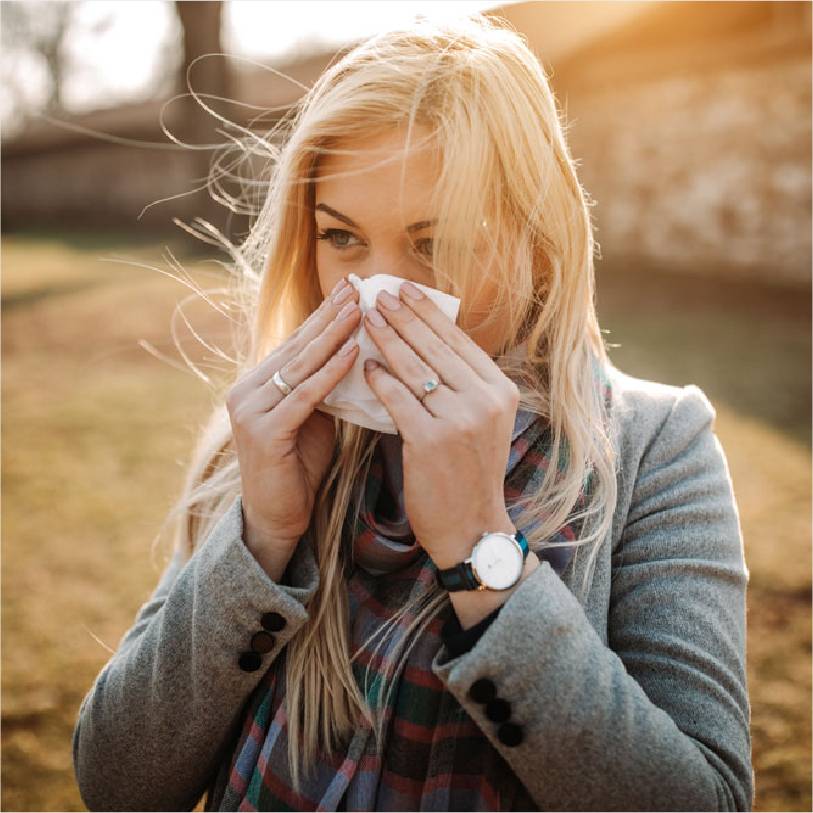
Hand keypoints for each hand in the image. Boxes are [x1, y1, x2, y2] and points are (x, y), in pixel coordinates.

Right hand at [225, 277, 361, 576]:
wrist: (277, 517)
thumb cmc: (299, 468)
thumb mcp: (313, 419)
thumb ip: (322, 388)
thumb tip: (354, 354)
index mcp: (258, 384)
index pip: (296, 342)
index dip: (323, 315)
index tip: (349, 288)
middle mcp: (247, 390)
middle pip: (297, 346)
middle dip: (330, 315)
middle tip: (357, 286)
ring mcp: (251, 410)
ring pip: (301, 365)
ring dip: (333, 335)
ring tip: (359, 309)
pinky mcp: (264, 431)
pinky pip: (305, 395)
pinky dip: (331, 373)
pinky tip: (353, 353)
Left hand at [362, 280, 518, 569]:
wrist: (471, 525)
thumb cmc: (469, 472)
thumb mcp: (482, 423)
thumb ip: (463, 385)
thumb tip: (427, 342)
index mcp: (500, 391)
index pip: (458, 342)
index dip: (428, 313)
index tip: (406, 290)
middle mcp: (485, 400)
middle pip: (435, 348)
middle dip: (403, 316)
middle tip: (379, 294)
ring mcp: (460, 420)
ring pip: (414, 368)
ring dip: (386, 338)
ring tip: (367, 318)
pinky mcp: (431, 440)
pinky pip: (397, 398)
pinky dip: (379, 379)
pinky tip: (366, 365)